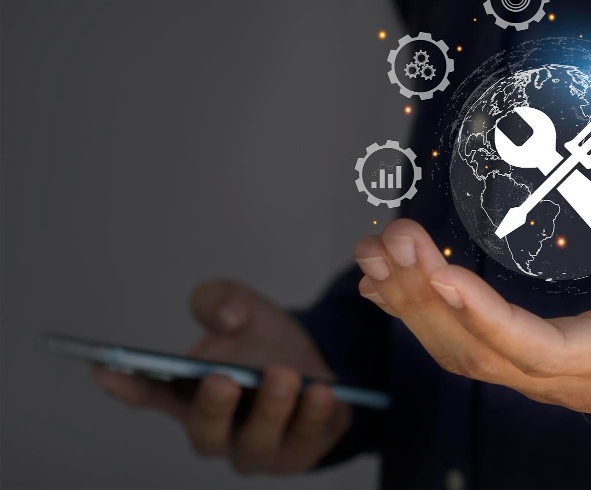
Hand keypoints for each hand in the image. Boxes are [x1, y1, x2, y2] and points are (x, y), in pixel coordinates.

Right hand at [92, 281, 349, 474]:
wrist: (316, 358)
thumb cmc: (261, 339)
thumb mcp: (240, 305)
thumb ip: (220, 300)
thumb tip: (227, 318)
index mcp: (188, 395)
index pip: (150, 395)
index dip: (126, 385)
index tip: (104, 368)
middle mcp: (217, 430)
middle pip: (205, 432)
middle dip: (213, 408)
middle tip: (223, 380)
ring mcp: (257, 448)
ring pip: (258, 441)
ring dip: (272, 409)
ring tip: (284, 375)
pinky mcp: (300, 453)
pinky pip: (305, 442)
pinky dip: (314, 416)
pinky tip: (322, 392)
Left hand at [354, 160, 590, 423]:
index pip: (538, 349)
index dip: (485, 318)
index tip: (438, 276)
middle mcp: (565, 377)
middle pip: (479, 352)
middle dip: (425, 299)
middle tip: (388, 241)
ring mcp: (539, 375)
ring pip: (460, 353)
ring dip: (410, 305)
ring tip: (373, 252)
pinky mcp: (525, 362)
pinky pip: (462, 347)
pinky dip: (418, 315)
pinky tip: (385, 283)